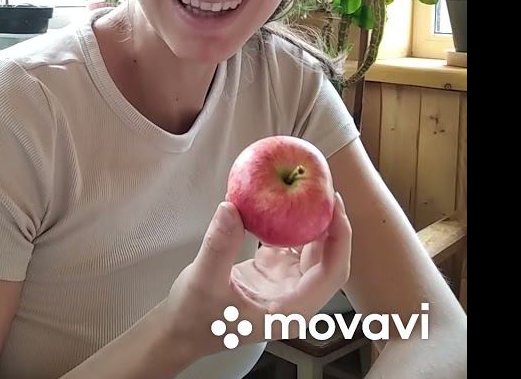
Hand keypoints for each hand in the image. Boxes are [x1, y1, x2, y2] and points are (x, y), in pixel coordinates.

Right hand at [161, 193, 351, 358]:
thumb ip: (219, 246)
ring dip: (309, 224)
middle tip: (322, 190)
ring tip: (305, 191)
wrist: (181, 330)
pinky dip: (286, 227)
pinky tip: (278, 204)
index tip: (334, 207)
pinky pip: (288, 247)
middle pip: (326, 259)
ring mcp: (284, 287)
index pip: (331, 273)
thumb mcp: (204, 281)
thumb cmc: (194, 318)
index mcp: (290, 310)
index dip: (339, 239)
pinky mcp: (272, 276)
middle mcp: (294, 299)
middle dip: (329, 225)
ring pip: (311, 252)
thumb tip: (231, 207)